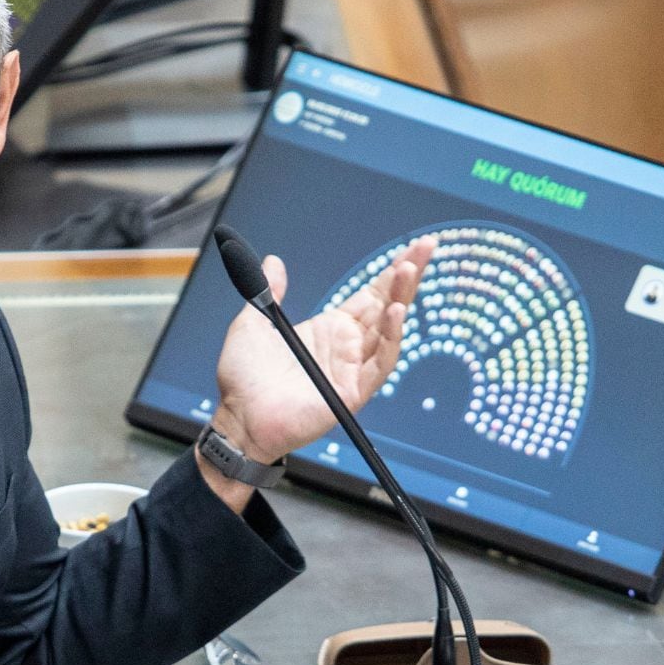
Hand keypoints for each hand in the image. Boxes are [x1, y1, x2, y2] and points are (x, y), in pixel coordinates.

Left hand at [211, 236, 434, 465]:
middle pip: (387, 306)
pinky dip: (392, 338)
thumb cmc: (243, 379)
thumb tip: (272, 262)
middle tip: (426, 246)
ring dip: (401, 298)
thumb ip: (269, 292)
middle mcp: (347, 347)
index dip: (391, 272)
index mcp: (330, 329)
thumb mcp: (253, 323)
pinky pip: (380, 363)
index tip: (411, 248)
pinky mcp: (352, 391)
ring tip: (409, 269)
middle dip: (407, 277)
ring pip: (388, 330)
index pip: (371, 295)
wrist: (237, 418)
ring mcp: (352, 369)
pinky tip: (396, 312)